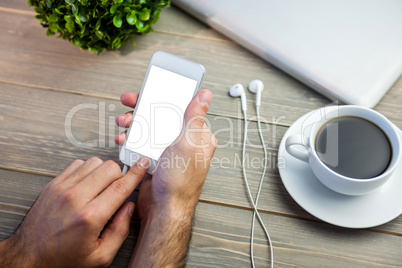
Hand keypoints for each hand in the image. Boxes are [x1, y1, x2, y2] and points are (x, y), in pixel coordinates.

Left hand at [0, 157, 148, 267]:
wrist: (29, 257)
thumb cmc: (62, 259)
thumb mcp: (100, 257)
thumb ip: (120, 231)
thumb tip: (128, 208)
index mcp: (90, 217)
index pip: (121, 186)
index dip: (136, 173)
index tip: (143, 165)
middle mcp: (75, 199)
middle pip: (109, 168)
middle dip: (120, 175)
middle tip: (118, 188)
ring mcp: (62, 189)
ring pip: (94, 162)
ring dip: (103, 172)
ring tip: (101, 187)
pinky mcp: (53, 185)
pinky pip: (77, 164)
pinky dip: (87, 170)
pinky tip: (87, 184)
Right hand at [115, 90, 216, 266]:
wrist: (163, 209)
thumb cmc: (180, 181)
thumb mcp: (188, 143)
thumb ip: (195, 118)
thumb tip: (205, 96)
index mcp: (197, 135)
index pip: (181, 107)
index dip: (165, 95)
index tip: (150, 89)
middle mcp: (183, 141)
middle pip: (161, 115)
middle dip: (142, 108)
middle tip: (128, 103)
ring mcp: (167, 150)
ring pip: (148, 127)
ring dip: (133, 123)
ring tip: (123, 124)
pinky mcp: (154, 158)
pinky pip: (141, 142)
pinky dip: (130, 139)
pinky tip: (123, 139)